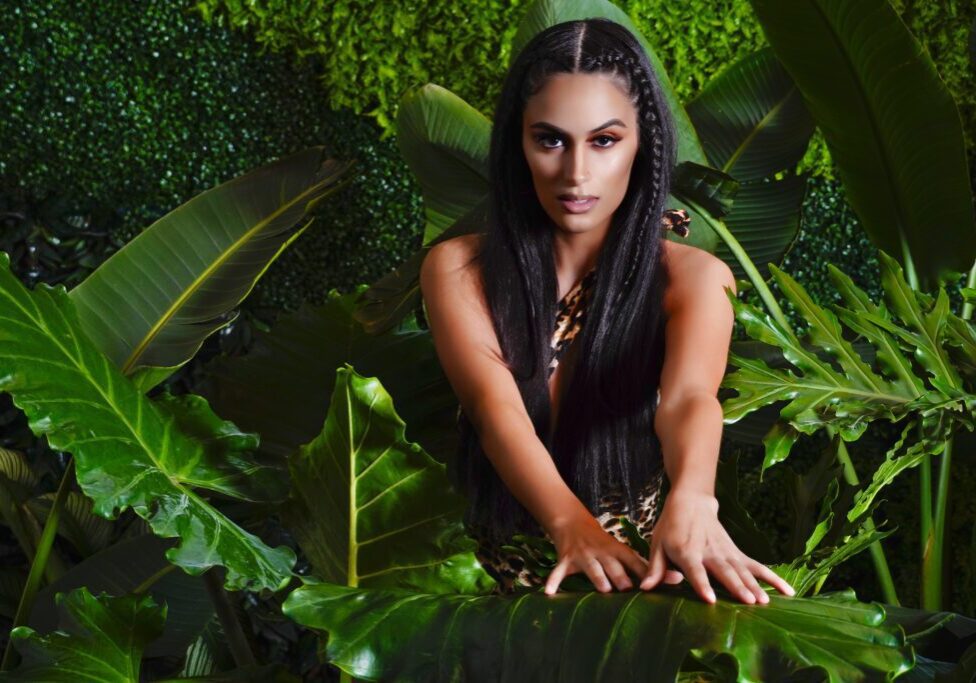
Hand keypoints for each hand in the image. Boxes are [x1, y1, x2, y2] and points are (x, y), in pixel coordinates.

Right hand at [544, 510, 650, 594]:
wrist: (572, 523)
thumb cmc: (603, 543)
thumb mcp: (621, 550)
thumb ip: (643, 566)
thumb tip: (676, 579)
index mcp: (616, 550)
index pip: (633, 561)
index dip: (643, 572)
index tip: (652, 584)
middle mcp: (601, 552)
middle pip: (613, 566)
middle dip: (620, 576)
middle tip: (628, 588)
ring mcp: (582, 556)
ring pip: (591, 568)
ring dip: (597, 578)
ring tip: (604, 589)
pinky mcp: (566, 561)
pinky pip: (559, 572)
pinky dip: (553, 581)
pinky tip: (549, 592)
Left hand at [639, 489, 795, 603]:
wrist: (691, 501)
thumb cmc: (670, 526)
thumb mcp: (657, 543)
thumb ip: (654, 568)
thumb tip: (645, 588)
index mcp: (687, 551)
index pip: (695, 571)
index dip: (702, 584)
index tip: (710, 599)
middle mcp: (709, 552)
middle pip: (724, 571)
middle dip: (736, 587)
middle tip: (749, 603)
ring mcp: (726, 552)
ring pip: (742, 570)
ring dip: (754, 586)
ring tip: (764, 602)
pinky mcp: (737, 552)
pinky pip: (757, 567)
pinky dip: (773, 579)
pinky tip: (787, 592)